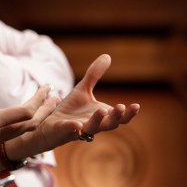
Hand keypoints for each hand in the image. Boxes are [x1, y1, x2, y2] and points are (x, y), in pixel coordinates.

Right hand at [0, 59, 59, 167]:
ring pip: (22, 133)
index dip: (40, 99)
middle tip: (55, 96)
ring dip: (36, 118)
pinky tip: (18, 122)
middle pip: (30, 124)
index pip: (26, 111)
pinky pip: (11, 138)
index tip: (48, 87)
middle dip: (45, 109)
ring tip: (43, 108)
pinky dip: (22, 127)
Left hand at [7, 54, 139, 157]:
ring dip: (98, 120)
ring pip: (91, 128)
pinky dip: (73, 128)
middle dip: (116, 117)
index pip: (118, 117)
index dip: (128, 114)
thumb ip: (94, 75)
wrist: (50, 122)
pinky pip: (69, 131)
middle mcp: (93, 124)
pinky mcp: (63, 130)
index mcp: (101, 116)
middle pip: (109, 124)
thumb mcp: (83, 88)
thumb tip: (107, 56)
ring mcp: (79, 129)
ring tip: (102, 110)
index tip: (136, 105)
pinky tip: (77, 124)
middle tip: (121, 107)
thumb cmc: (70, 108)